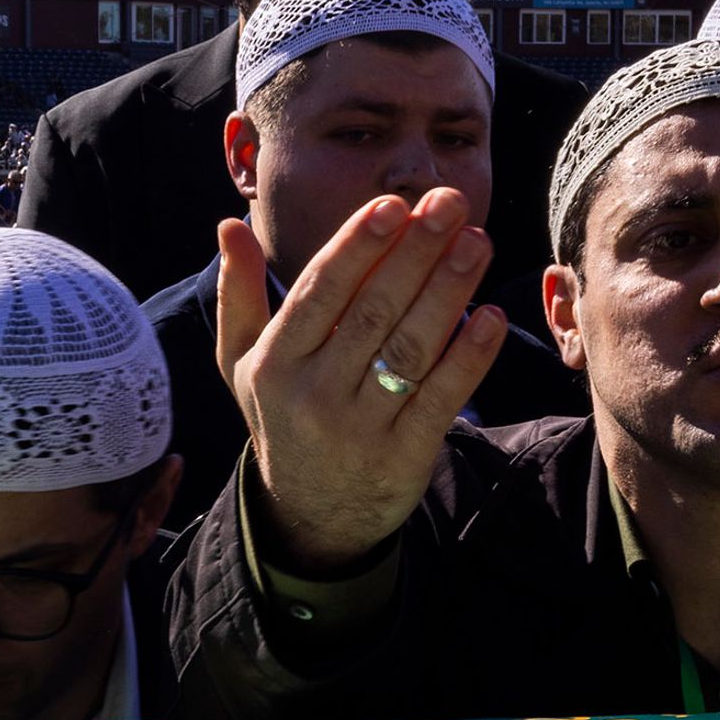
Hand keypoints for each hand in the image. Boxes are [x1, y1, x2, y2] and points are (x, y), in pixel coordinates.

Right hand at [215, 190, 509, 577]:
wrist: (310, 515)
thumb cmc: (284, 416)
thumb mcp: (244, 362)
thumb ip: (239, 294)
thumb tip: (229, 226)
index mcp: (275, 361)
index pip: (320, 292)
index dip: (357, 246)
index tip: (391, 203)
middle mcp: (314, 393)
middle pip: (372, 311)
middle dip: (415, 252)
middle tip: (450, 203)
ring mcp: (360, 427)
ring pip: (409, 348)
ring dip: (448, 291)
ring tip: (477, 242)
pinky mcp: (403, 456)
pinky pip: (440, 399)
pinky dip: (468, 357)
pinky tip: (490, 317)